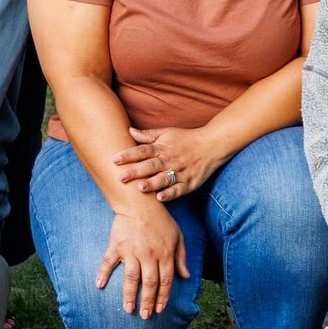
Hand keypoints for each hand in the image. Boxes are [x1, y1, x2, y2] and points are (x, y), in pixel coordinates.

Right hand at [97, 200, 185, 318]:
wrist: (139, 202)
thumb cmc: (160, 220)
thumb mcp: (177, 236)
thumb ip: (181, 257)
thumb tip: (186, 276)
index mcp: (165, 253)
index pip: (165, 280)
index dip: (163, 296)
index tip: (160, 309)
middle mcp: (149, 254)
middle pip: (149, 283)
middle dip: (148, 302)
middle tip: (145, 316)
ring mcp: (131, 250)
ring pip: (131, 278)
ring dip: (129, 295)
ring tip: (128, 310)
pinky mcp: (116, 245)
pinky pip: (108, 262)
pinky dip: (103, 273)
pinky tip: (99, 286)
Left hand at [111, 125, 229, 201]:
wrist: (212, 145)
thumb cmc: (186, 139)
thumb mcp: (167, 133)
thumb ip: (148, 135)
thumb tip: (129, 131)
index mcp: (162, 147)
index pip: (143, 151)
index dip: (129, 154)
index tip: (115, 159)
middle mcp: (170, 160)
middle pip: (151, 165)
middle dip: (136, 171)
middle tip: (121, 177)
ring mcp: (180, 172)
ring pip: (164, 179)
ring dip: (152, 183)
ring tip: (140, 187)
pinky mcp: (189, 183)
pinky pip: (178, 189)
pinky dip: (170, 194)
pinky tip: (160, 198)